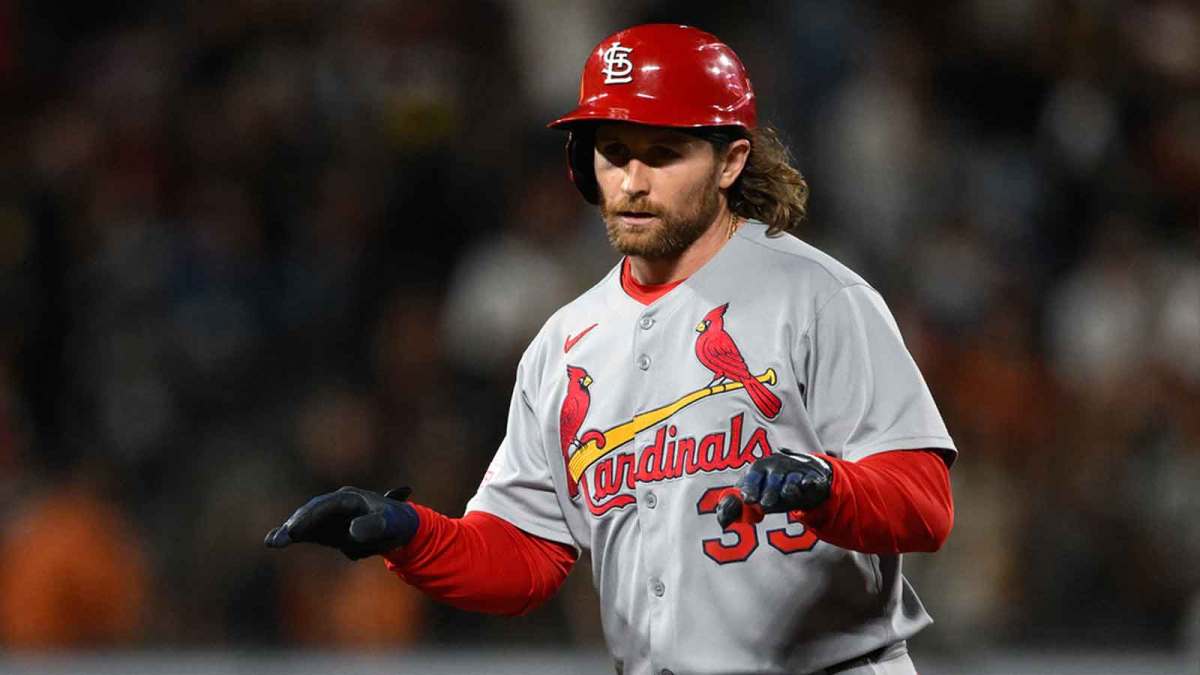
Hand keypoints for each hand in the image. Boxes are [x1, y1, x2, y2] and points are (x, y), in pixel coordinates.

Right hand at [264, 486, 417, 559]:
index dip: (311, 516)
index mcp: (350, 498)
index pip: (326, 505)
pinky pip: (304, 531)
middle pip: (311, 511)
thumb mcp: (389, 525)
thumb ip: (373, 526)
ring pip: (304, 522)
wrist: (399, 529)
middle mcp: (335, 504)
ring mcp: (328, 517)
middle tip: (283, 538)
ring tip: (273, 542)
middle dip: (296, 524)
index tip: (298, 529)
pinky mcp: (324, 529)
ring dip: (289, 531)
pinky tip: (271, 542)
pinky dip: (290, 535)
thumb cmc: (395, 523)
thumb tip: (352, 531)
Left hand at [716, 452, 831, 527]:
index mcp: (758, 468)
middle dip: (768, 492)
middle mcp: (777, 466)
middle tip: (765, 505)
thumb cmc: (770, 490)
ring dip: (787, 490)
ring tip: (785, 497)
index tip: (748, 500)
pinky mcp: (812, 478)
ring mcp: (795, 471)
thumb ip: (734, 509)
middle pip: (772, 479)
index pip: (753, 476)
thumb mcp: (751, 497)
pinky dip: (808, 483)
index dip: (750, 487)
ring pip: (791, 481)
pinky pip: (810, 480)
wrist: (803, 480)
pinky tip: (805, 486)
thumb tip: (721, 523)